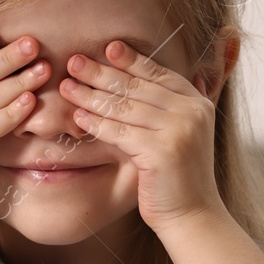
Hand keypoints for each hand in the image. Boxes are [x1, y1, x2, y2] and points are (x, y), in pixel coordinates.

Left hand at [59, 40, 226, 230]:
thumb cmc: (178, 178)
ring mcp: (179, 130)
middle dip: (102, 73)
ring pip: (125, 107)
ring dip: (91, 95)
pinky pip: (120, 132)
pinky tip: (77, 117)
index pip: (158, 73)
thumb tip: (151, 75)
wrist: (192, 216)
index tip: (107, 48)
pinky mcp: (162, 151)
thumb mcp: (181, 134)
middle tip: (74, 62)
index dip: (131, 60)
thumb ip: (170, 106)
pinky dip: (96, 124)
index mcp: (196, 102)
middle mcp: (191, 111)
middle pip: (137, 86)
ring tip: (67, 87)